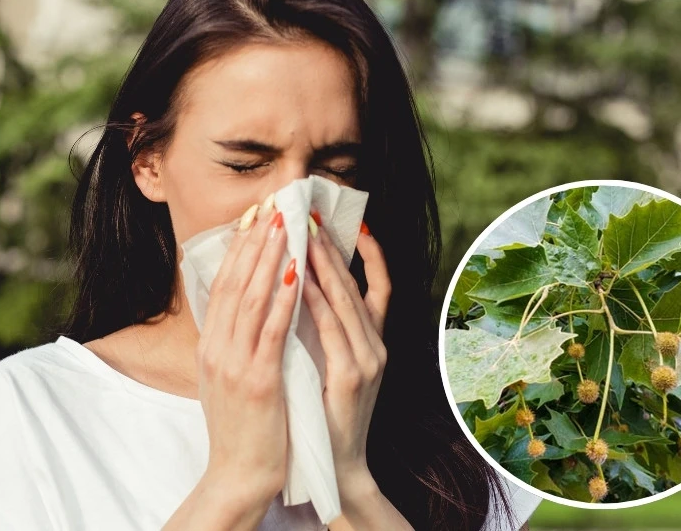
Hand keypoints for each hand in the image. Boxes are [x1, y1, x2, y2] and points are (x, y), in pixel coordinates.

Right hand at [195, 198, 297, 518]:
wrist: (238, 475)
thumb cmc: (240, 424)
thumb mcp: (226, 375)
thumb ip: (233, 339)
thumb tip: (245, 303)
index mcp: (210, 345)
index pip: (222, 285)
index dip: (239, 248)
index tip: (254, 217)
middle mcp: (217, 348)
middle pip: (234, 282)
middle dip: (254, 241)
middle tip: (271, 205)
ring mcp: (234, 364)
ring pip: (251, 298)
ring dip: (269, 258)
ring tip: (284, 225)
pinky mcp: (258, 380)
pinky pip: (272, 330)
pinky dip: (284, 298)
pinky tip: (297, 272)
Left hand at [303, 219, 390, 490]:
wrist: (338, 463)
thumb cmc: (328, 409)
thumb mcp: (335, 362)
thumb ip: (329, 329)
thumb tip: (306, 285)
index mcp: (373, 341)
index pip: (379, 287)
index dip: (372, 254)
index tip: (355, 223)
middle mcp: (377, 345)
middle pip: (359, 285)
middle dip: (336, 248)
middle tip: (314, 216)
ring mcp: (369, 360)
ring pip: (348, 301)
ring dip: (326, 266)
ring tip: (307, 235)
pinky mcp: (353, 377)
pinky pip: (333, 330)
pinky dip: (318, 302)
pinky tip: (301, 280)